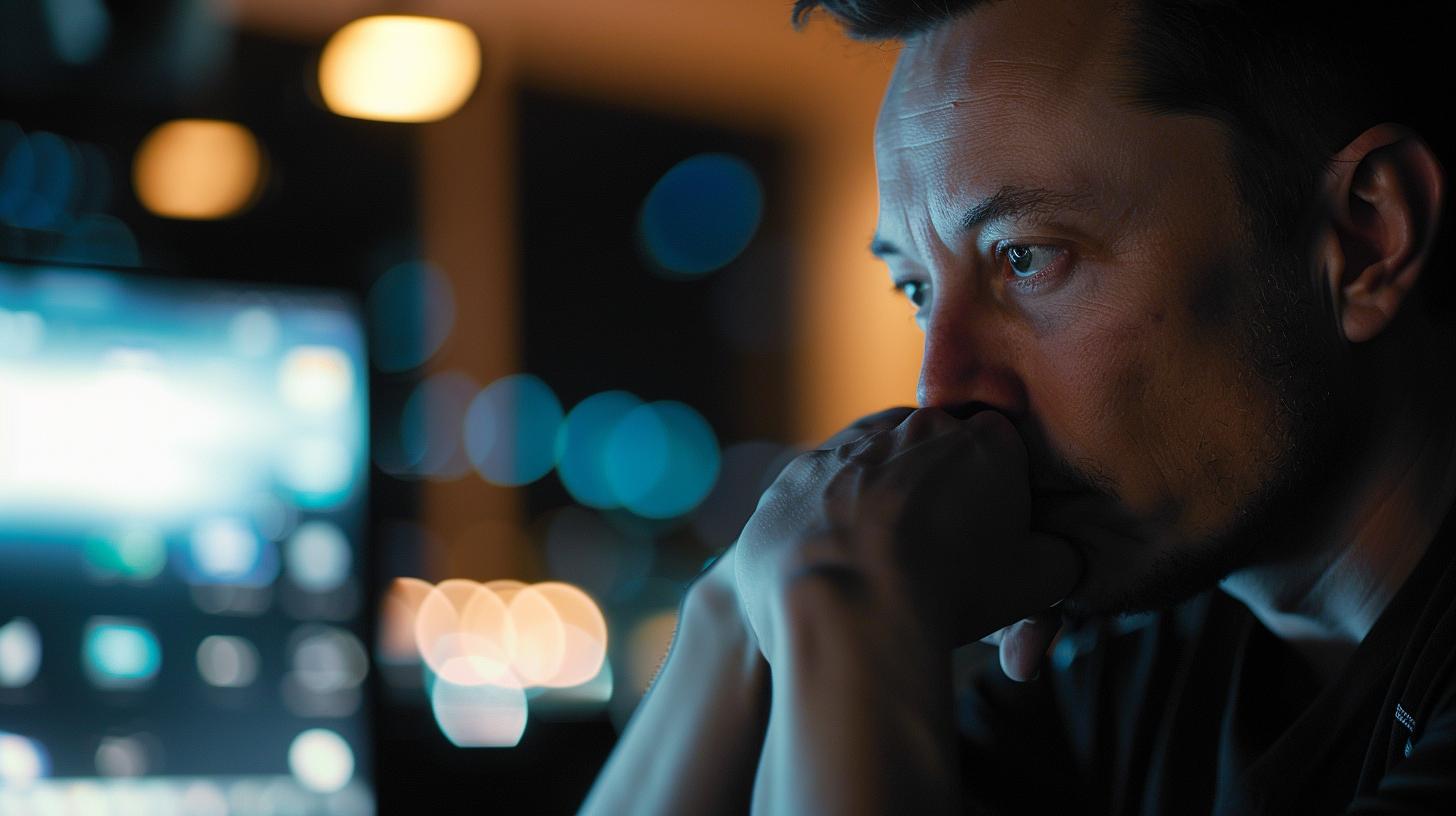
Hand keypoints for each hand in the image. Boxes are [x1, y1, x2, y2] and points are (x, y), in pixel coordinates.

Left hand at [733, 407, 1082, 666]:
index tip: (990, 539)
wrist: (850, 610)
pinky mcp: (789, 481)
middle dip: (938, 501)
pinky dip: (824, 529)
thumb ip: (1057, 557)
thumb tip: (1057, 555)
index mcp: (981, 440)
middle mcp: (908, 429)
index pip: (1000, 453)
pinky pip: (813, 500)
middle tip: (939, 560)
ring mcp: (842, 449)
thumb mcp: (1037, 582)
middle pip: (932, 459)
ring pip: (870, 474)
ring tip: (885, 571)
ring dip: (879, 510)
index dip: (998, 499)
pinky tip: (836, 572)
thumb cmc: (952, 592)